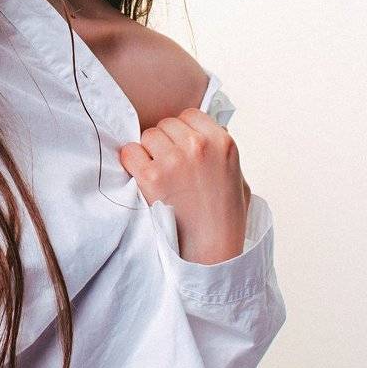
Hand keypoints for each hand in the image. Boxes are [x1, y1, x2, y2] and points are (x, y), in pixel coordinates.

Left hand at [118, 107, 251, 263]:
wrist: (213, 252)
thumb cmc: (226, 218)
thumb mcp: (236, 176)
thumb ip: (220, 150)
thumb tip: (208, 130)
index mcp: (222, 142)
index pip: (189, 114)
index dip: (183, 131)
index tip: (182, 148)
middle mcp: (198, 146)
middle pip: (166, 124)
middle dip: (165, 142)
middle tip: (171, 167)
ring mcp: (174, 160)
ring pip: (148, 136)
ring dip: (149, 152)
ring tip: (161, 176)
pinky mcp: (151, 177)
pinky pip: (130, 152)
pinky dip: (132, 163)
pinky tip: (144, 179)